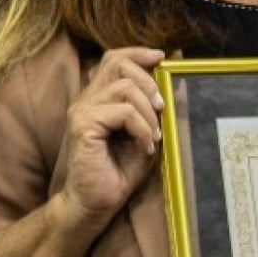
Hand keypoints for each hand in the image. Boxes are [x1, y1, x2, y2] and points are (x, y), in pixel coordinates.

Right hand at [60, 47, 165, 226]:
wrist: (95, 203)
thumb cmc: (118, 172)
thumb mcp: (146, 134)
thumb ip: (154, 109)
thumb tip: (175, 82)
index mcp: (98, 98)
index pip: (113, 59)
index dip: (137, 53)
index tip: (162, 58)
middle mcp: (86, 99)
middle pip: (117, 63)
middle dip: (148, 81)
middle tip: (162, 108)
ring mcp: (82, 111)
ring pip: (124, 87)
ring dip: (149, 113)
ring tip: (154, 138)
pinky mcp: (83, 125)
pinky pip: (123, 112)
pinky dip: (142, 129)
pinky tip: (145, 147)